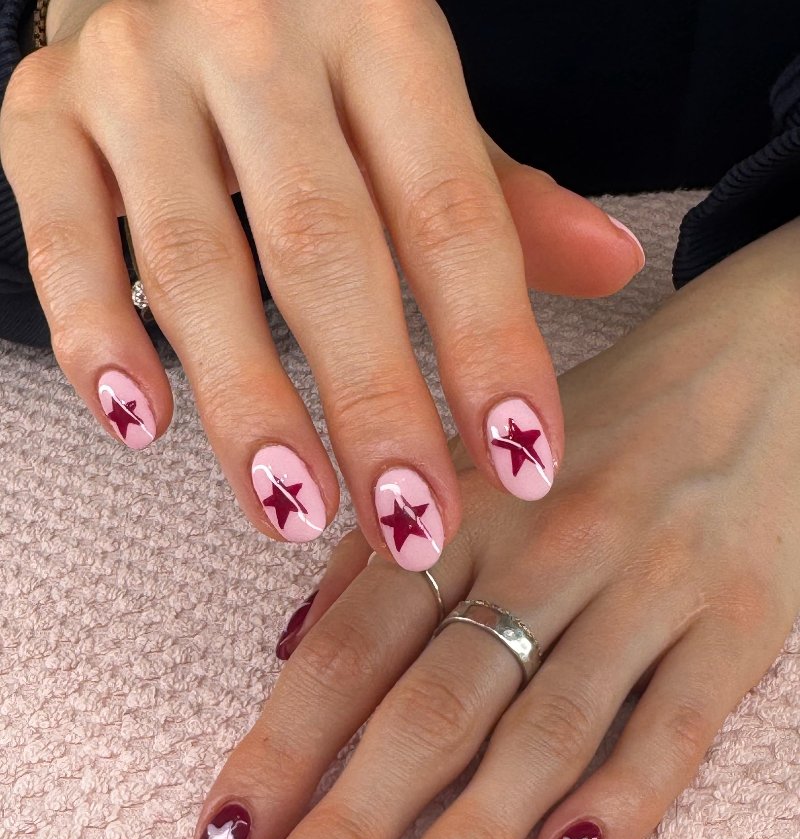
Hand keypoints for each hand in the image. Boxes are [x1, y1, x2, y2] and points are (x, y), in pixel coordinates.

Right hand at [0, 0, 642, 567]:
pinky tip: (141, 426)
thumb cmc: (310, 57)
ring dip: (247, 403)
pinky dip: (97, 338)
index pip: (450, 208)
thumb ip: (494, 191)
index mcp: (378, 25)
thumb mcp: (415, 102)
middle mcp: (255, 33)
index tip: (521, 461)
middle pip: (323, 245)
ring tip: (294, 510)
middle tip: (413, 522)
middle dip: (374, 402)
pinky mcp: (40, 112)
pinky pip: (60, 239)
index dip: (489, 344)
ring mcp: (135, 71)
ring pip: (194, 259)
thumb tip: (611, 268)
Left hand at [186, 217, 798, 838]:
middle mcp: (545, 548)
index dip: (278, 752)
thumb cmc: (596, 427)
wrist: (761, 365)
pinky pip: (677, 721)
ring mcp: (646, 585)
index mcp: (464, 510)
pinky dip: (624, 796)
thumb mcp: (472, 461)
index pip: (347, 650)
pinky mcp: (738, 619)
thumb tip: (289, 651)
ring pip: (545, 728)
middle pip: (431, 705)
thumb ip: (381, 553)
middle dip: (347, 825)